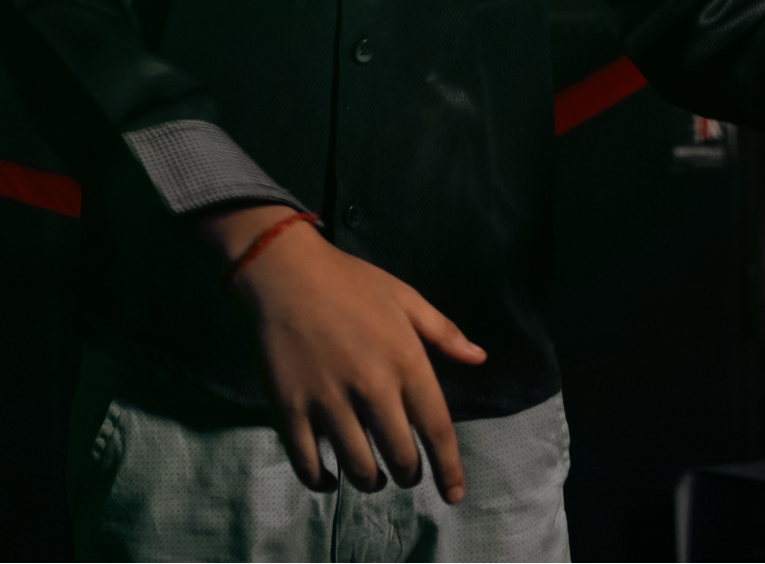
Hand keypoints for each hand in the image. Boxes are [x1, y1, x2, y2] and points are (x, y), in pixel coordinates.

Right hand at [197, 204, 484, 500]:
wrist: (285, 269)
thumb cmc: (350, 282)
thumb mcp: (404, 297)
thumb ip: (443, 331)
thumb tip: (480, 358)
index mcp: (405, 360)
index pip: (437, 430)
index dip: (449, 469)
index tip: (453, 494)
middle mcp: (371, 386)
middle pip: (401, 458)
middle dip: (407, 474)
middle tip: (404, 472)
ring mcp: (328, 400)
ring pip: (359, 468)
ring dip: (370, 481)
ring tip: (373, 477)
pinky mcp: (290, 407)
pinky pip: (308, 464)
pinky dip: (321, 482)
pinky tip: (329, 480)